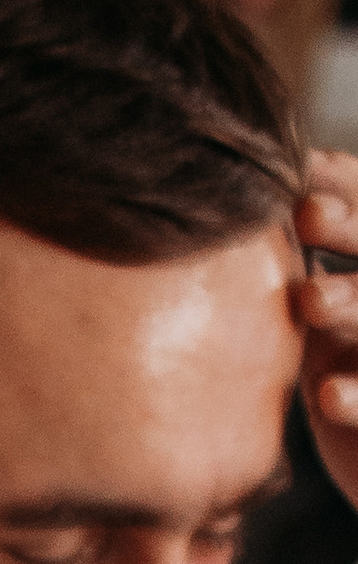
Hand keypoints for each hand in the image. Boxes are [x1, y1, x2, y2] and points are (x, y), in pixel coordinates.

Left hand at [295, 152, 357, 507]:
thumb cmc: (339, 380)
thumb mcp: (315, 324)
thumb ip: (292, 269)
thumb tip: (219, 206)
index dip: (343, 183)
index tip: (298, 167)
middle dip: (351, 228)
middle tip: (308, 215)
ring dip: (351, 303)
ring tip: (309, 300)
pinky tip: (326, 397)